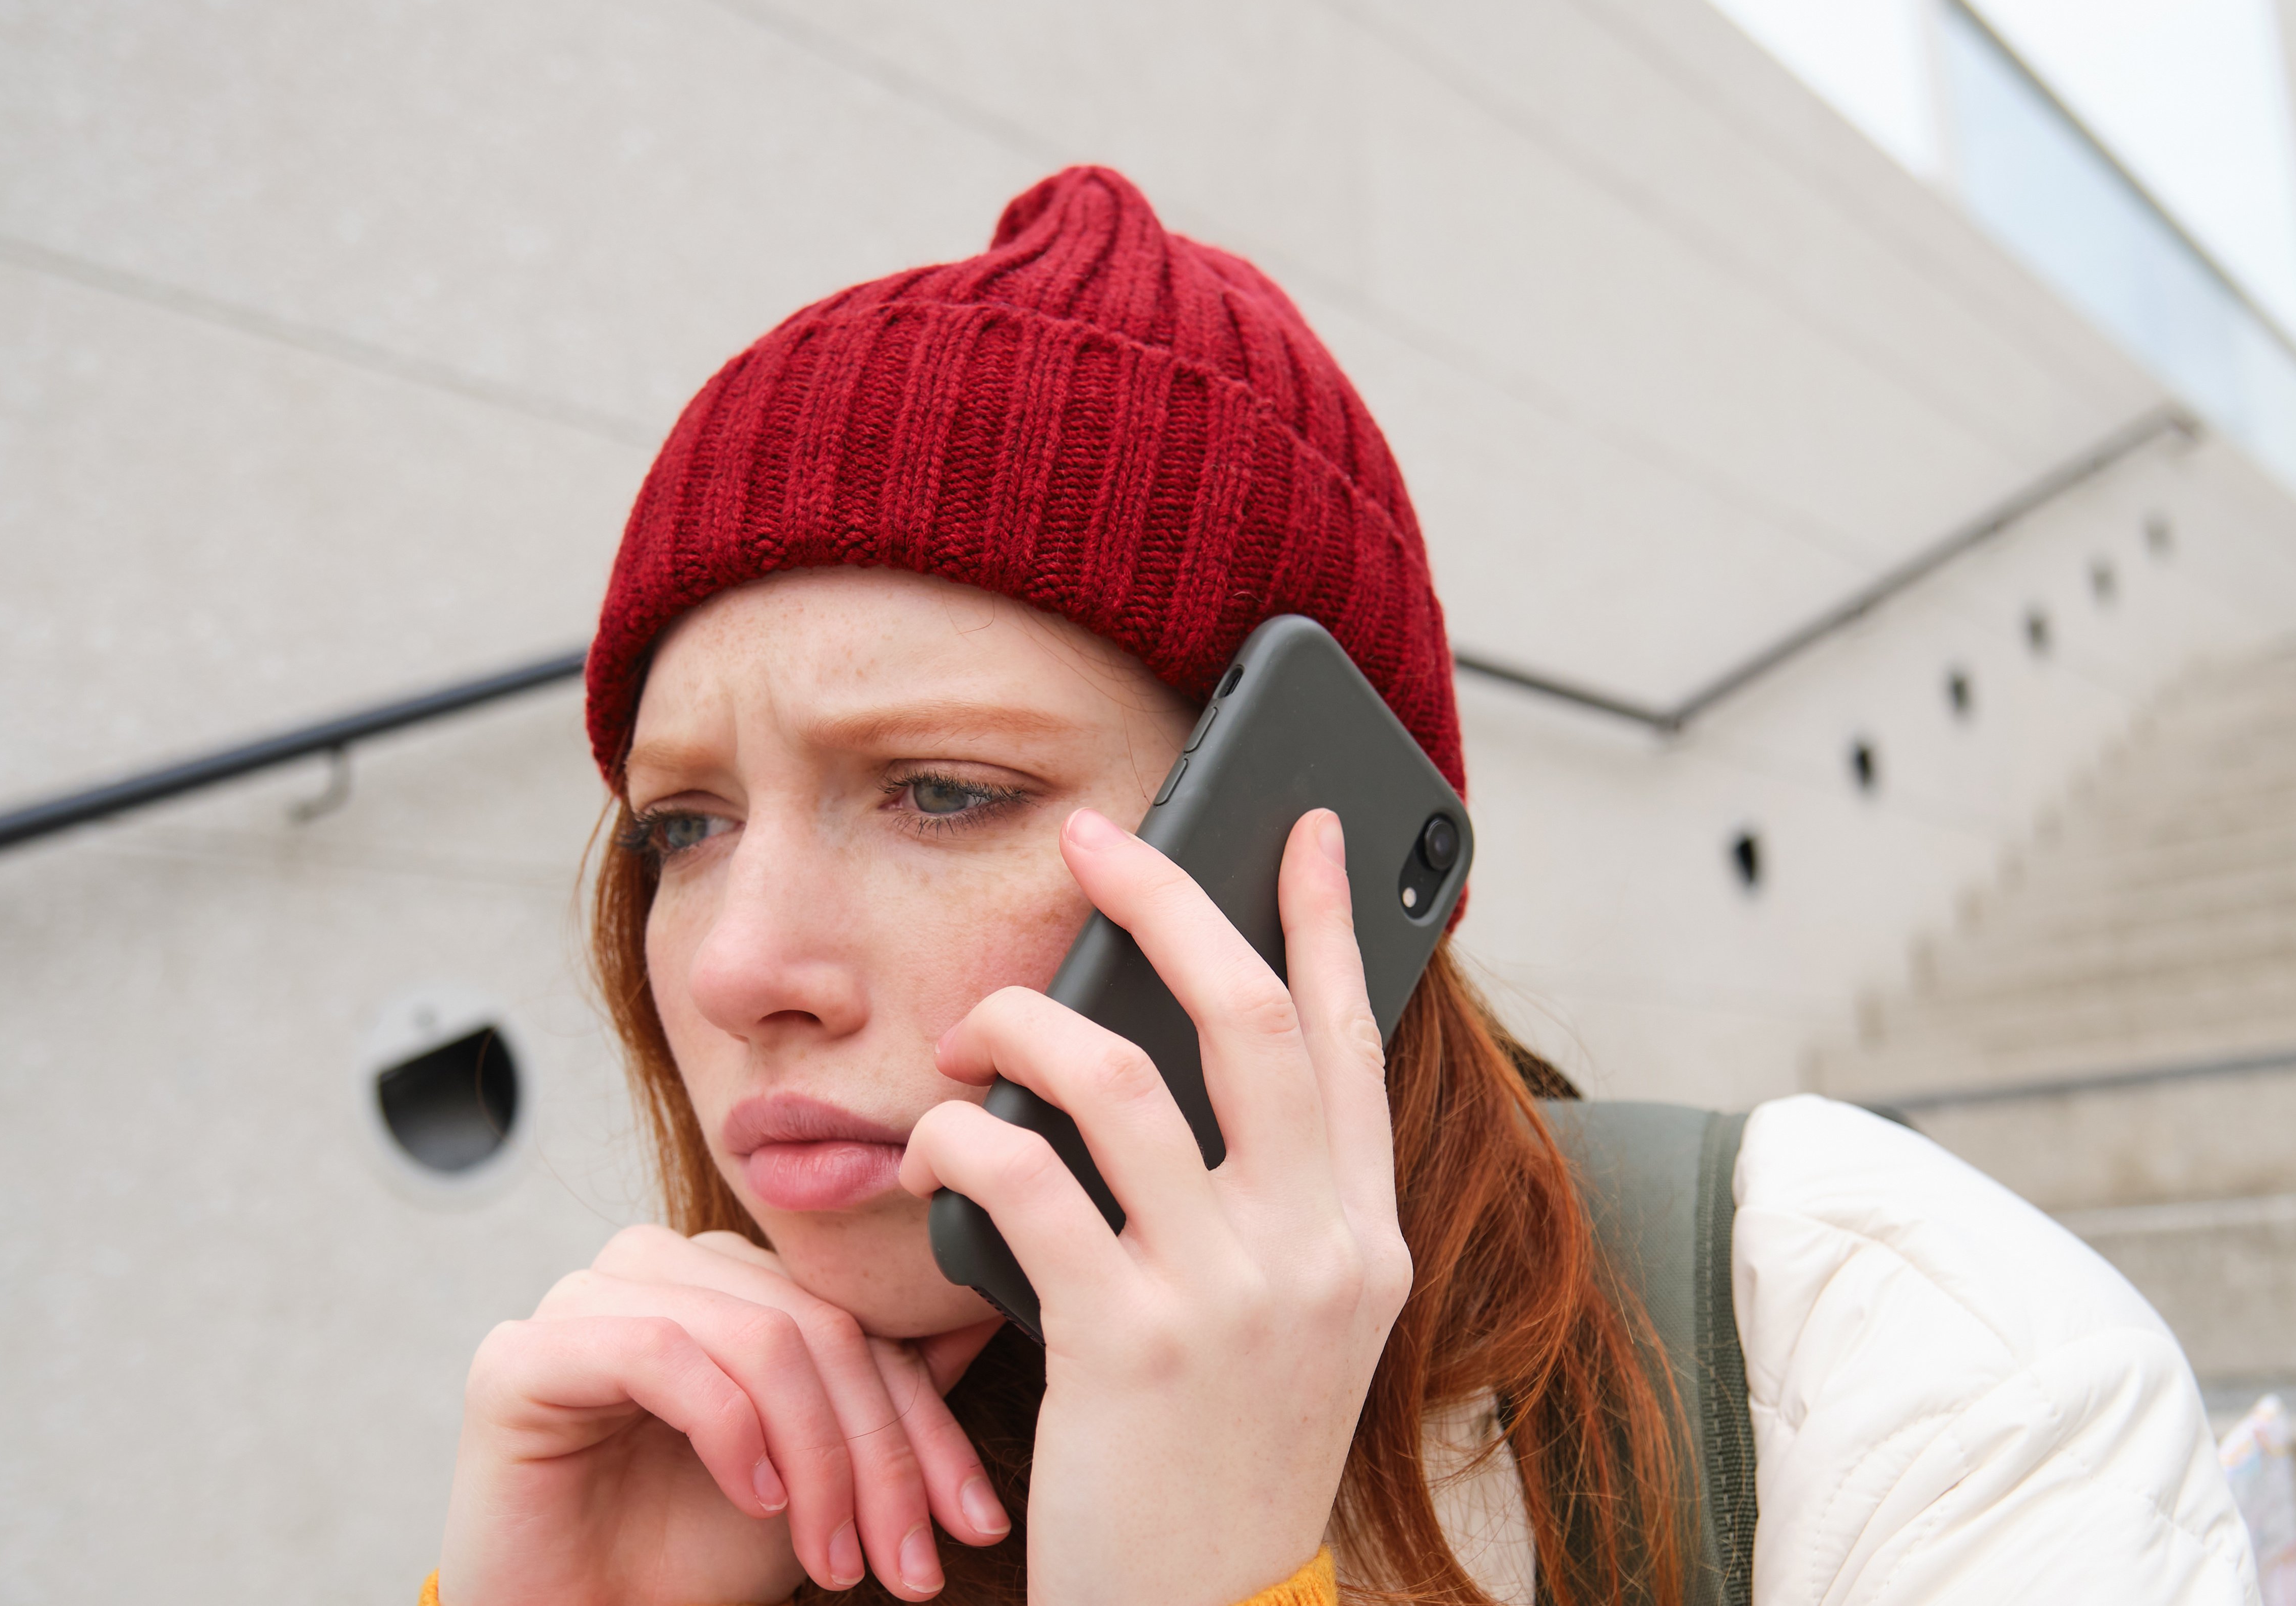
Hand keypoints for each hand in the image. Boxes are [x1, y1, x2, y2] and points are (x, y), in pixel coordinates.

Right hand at [435, 1226, 1008, 1603]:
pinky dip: (728, 1430)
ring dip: (817, 1460)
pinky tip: (755, 1500)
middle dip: (878, 1455)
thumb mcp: (817, 1476)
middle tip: (908, 1559)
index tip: (972, 1521)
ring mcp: (582, 1299)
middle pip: (815, 1325)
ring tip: (831, 1559)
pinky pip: (658, 1351)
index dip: (923, 1423)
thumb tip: (995, 1307)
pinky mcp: (524, 1353)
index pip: (854, 1321)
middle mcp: (653, 1267)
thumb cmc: (686, 1553)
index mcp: (722, 1279)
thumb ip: (885, 1390)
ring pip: (755, 1335)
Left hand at [901, 807, 1414, 1605]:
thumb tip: (1195, 1068)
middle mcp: (1317, 1253)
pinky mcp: (1127, 1341)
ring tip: (970, 1036)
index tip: (1300, 827)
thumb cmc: (1219, 1468)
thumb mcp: (1291, 1332)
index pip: (1349, 1039)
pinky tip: (930, 1150)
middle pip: (1244, 1014)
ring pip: (1114, 1079)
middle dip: (1163, 900)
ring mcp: (1229, 1295)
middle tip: (1094, 842)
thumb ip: (1269, 1209)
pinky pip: (1024, 1180)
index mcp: (1365, 1242)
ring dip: (1019, 1027)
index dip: (1325, 919)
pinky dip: (958, 1142)